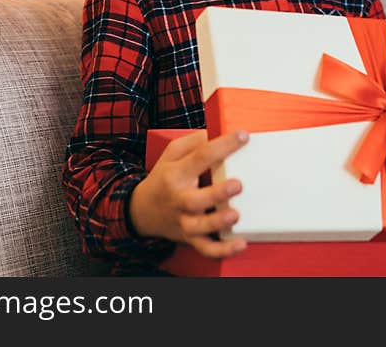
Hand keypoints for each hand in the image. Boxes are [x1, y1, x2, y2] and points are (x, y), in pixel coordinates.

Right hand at [130, 130, 248, 258]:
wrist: (141, 211)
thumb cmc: (165, 178)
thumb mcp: (171, 154)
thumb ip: (192, 142)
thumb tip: (215, 135)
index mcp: (176, 174)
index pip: (200, 157)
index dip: (223, 146)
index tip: (244, 136)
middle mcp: (179, 199)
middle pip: (195, 199)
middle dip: (216, 194)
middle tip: (238, 185)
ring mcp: (184, 220)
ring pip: (198, 227)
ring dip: (217, 223)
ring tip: (235, 216)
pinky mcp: (190, 238)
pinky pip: (205, 248)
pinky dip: (222, 250)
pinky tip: (240, 244)